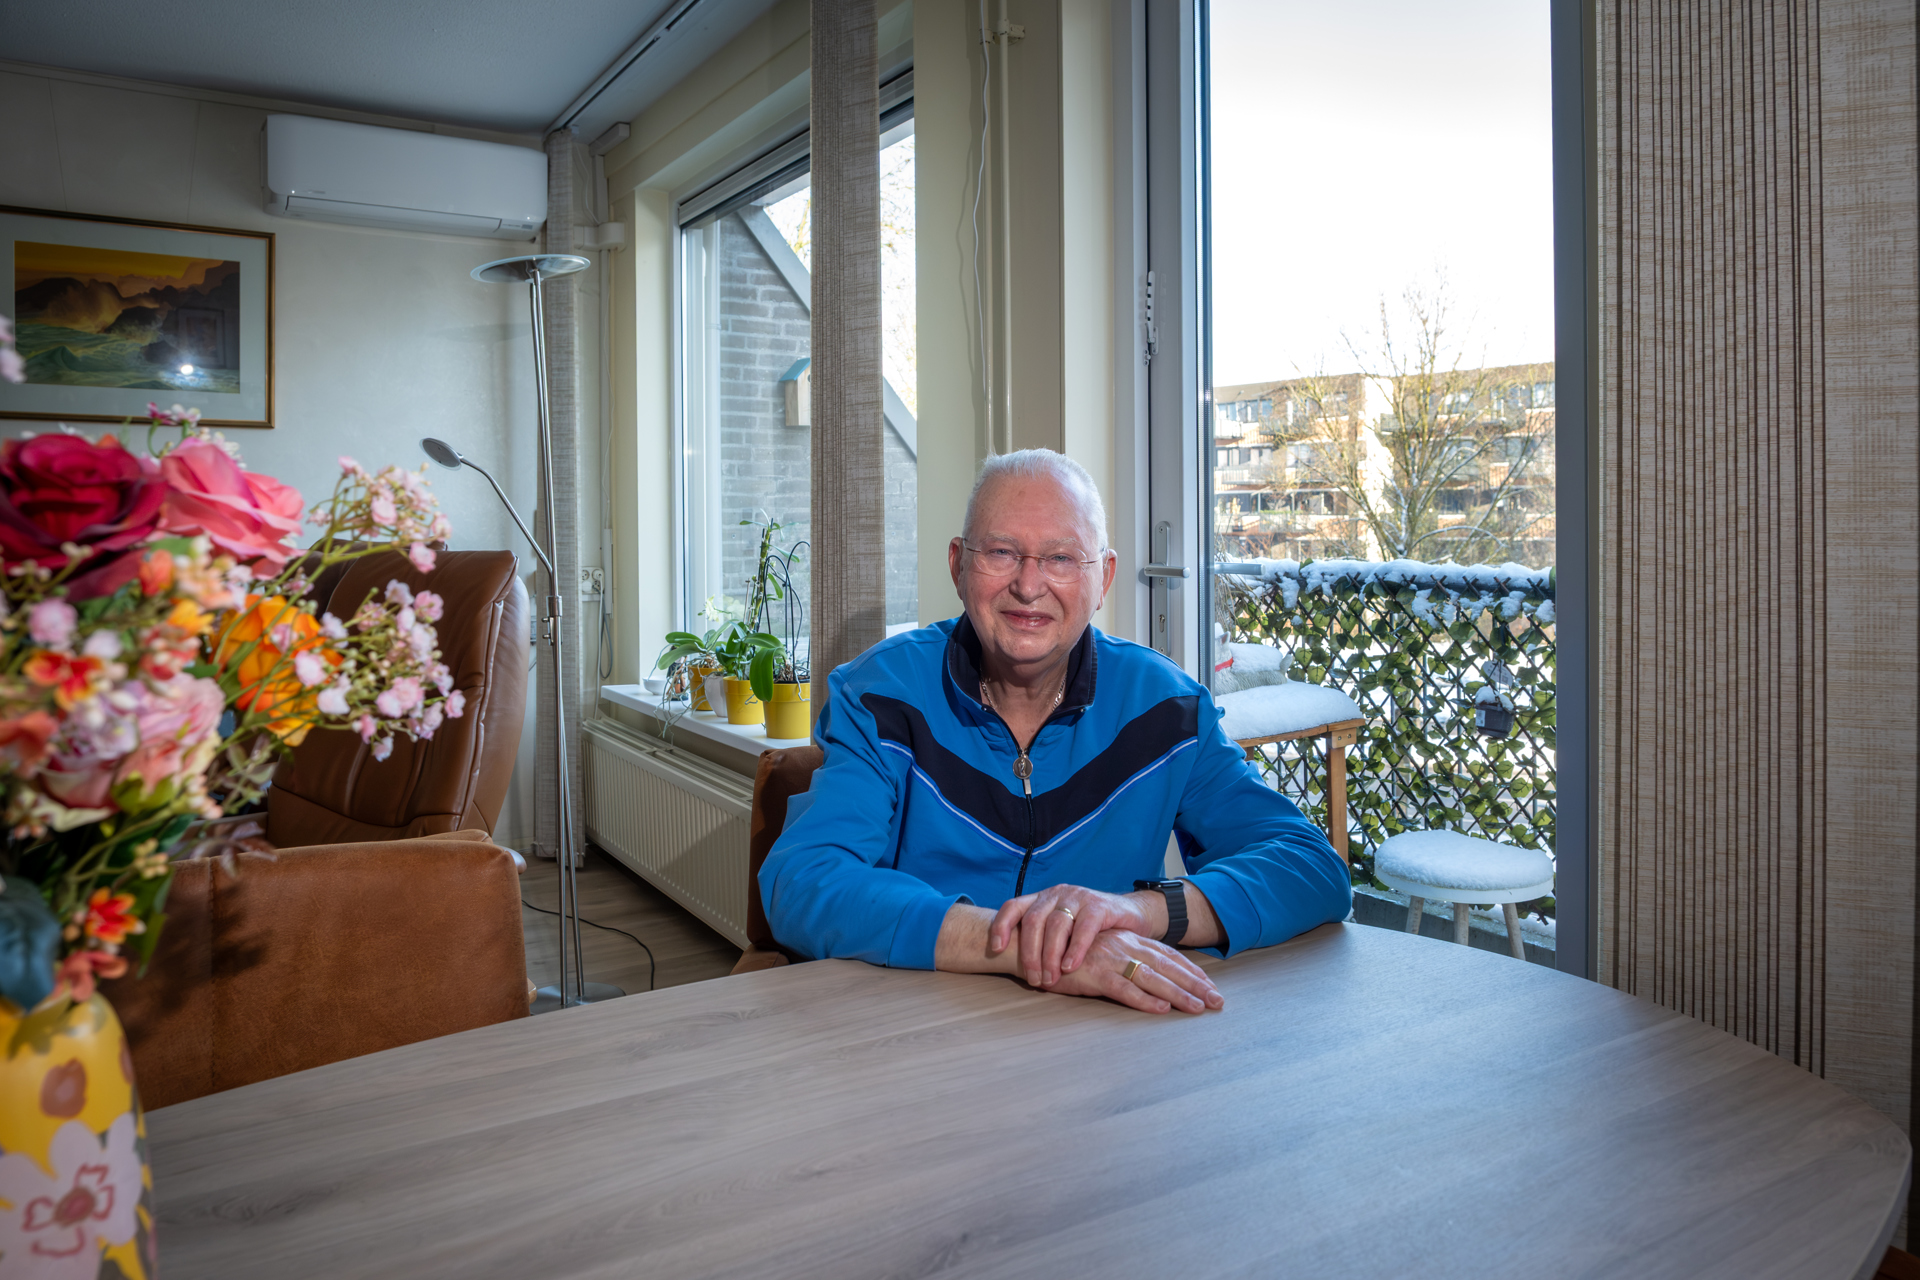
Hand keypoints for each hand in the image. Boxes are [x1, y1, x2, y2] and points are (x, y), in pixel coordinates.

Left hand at [989, 884, 1150, 987]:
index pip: (1013, 906)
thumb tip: (1014, 965)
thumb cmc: (1090, 929)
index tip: (995, 949)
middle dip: (1030, 953)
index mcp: (1042, 899)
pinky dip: (1075, 948)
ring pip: (1056, 924)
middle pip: (1033, 921)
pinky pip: (1084, 927)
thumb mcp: (1062, 929)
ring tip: (1051, 979)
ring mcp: (1078, 897)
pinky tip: (1070, 966)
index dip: (1001, 926)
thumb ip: (1041, 939)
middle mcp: (1056, 894)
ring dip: (1050, 955)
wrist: (1131, 915)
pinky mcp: (1099, 905)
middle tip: (1034, 979)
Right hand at [1044, 929, 1223, 1013]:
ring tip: (1199, 1008)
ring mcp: (1110, 958)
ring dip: (1179, 994)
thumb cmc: (1063, 950)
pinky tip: (1162, 1008)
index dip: (1191, 970)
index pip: (1167, 954)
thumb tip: (1143, 973)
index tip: (1211, 985)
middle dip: (1196, 984)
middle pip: (1168, 966)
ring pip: (1153, 977)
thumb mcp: (1098, 948)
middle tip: (1218, 1001)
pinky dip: (1145, 999)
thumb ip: (1120, 957)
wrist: (1029, 942)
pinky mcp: (1094, 974)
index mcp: (1126, 939)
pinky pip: (1124, 989)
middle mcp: (1123, 945)